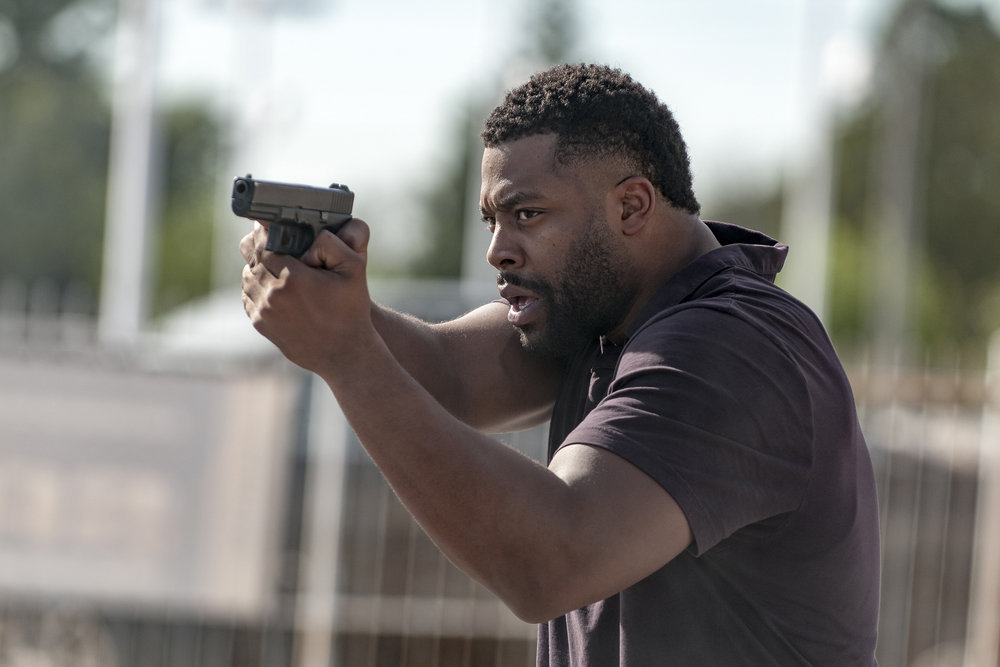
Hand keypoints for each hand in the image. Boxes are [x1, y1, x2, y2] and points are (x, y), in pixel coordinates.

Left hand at [240, 219, 375, 372]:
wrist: (345, 352)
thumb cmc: (351, 309)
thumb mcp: (354, 269)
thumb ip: (332, 243)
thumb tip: (308, 235)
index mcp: (294, 278)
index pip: (263, 244)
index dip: (263, 231)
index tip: (266, 224)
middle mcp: (274, 295)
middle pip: (251, 259)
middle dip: (258, 246)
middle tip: (266, 237)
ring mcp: (265, 312)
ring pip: (247, 277)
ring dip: (255, 266)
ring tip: (268, 259)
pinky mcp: (261, 324)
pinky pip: (248, 297)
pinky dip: (254, 286)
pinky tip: (268, 282)